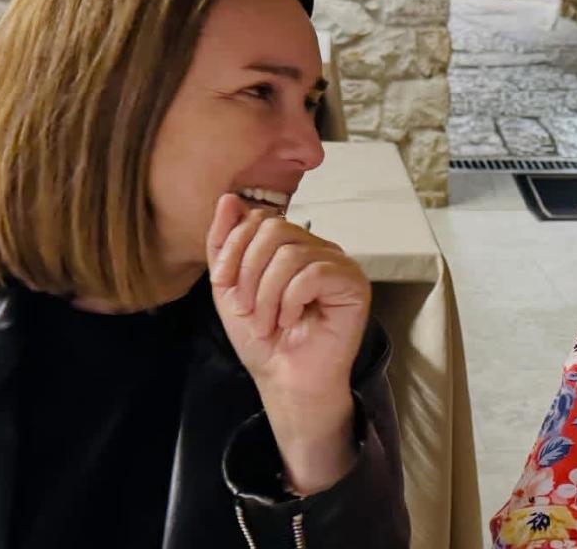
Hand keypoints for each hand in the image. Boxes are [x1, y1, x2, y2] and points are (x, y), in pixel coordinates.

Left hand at [206, 193, 371, 493]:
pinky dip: (291, 300)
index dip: (235, 247)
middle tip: (246, 308)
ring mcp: (339, 264)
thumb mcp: (229, 287)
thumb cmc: (263, 339)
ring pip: (291, 253)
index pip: (261, 218)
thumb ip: (224, 243)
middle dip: (249, 270)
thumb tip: (228, 198)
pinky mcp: (354, 284)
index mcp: (292, 245)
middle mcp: (318, 248)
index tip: (223, 284)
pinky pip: (314, 273)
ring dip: (267, 294)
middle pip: (275, 228)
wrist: (284, 379)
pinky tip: (291, 321)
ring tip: (268, 323)